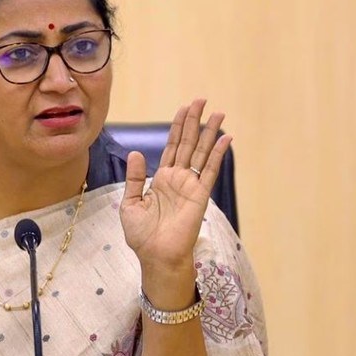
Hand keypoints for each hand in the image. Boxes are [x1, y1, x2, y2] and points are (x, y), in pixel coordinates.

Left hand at [120, 100, 230, 296]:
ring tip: (218, 113)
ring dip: (209, 132)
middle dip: (194, 121)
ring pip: (201, 152)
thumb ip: (135, 178)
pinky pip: (210, 170)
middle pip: (188, 143)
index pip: (172, 147)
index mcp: (161, 178)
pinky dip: (218, 154)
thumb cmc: (142, 235)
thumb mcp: (130, 203)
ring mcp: (190, 185)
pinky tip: (225, 139)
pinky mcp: (200, 195)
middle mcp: (178, 178)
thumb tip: (136, 152)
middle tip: (201, 100)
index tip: (184, 108)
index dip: (177, 127)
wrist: (155, 255)